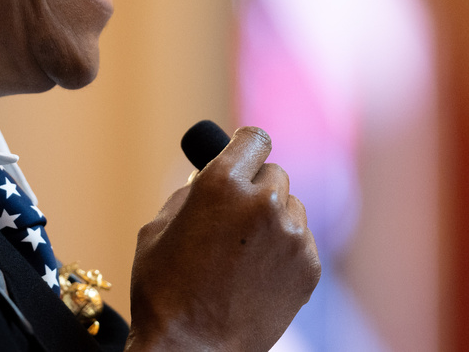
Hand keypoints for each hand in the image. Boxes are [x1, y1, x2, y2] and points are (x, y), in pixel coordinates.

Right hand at [125, 127, 319, 351]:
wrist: (193, 350)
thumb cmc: (164, 290)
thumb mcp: (159, 227)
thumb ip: (191, 192)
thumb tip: (210, 176)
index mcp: (221, 182)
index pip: (254, 138)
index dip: (245, 149)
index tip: (242, 159)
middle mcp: (262, 201)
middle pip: (274, 173)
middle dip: (255, 189)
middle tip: (234, 219)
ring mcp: (291, 235)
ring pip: (290, 207)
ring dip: (272, 219)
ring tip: (243, 253)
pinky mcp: (309, 266)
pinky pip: (300, 240)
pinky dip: (283, 250)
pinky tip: (256, 274)